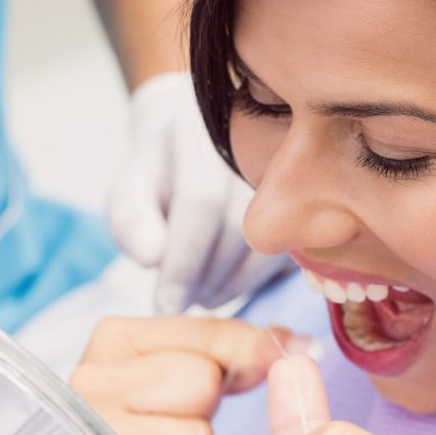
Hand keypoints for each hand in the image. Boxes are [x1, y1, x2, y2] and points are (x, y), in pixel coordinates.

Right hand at [69, 316, 308, 434]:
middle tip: (179, 411)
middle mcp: (95, 382)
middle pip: (202, 383)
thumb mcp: (177, 360)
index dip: (248, 351)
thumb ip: (231, 346)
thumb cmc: (144, 407)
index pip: (206, 335)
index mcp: (116, 338)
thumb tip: (297, 346)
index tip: (283, 354)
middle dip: (205, 404)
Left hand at [106, 72, 293, 313]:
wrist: (195, 150)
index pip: (201, 203)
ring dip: (232, 284)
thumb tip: (153, 258)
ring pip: (269, 243)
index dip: (184, 260)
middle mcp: (251, 142)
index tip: (165, 303)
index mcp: (199, 131)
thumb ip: (131, 223)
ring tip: (200, 296)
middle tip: (181, 302)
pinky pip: (288, 253)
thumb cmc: (159, 179)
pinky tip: (226, 283)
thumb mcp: (130, 194)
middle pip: (240, 226)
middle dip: (206, 277)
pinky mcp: (306, 201)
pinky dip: (254, 280)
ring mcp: (287, 171)